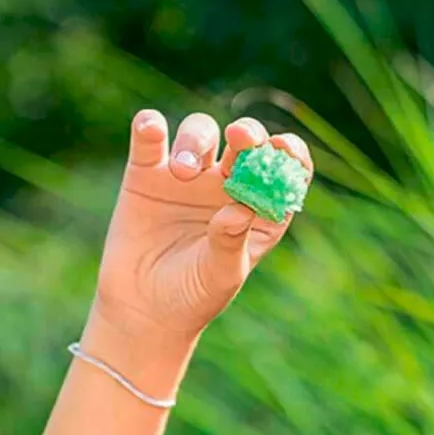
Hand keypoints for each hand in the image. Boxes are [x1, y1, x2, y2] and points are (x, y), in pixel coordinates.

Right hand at [91, 109, 313, 344]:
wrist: (143, 309)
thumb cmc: (194, 296)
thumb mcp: (220, 276)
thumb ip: (231, 242)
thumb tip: (241, 208)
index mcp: (260, 210)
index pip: (286, 172)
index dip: (290, 153)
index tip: (282, 148)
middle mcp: (228, 186)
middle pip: (247, 143)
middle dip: (249, 133)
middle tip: (241, 137)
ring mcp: (189, 176)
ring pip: (201, 133)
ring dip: (197, 138)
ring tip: (183, 170)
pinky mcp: (147, 174)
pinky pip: (150, 137)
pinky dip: (150, 125)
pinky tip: (151, 129)